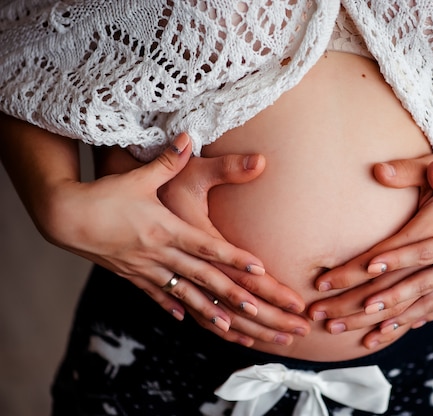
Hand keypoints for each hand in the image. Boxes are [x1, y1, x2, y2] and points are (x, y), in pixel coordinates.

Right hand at [49, 133, 306, 344]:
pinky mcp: (130, 274)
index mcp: (165, 229)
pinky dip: (170, 305)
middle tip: (255, 311)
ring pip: (182, 292)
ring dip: (205, 310)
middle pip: (201, 276)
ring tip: (227, 327)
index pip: (207, 246)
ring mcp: (144, 267)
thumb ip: (168, 160)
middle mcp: (158, 253)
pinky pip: (155, 294)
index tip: (259, 270)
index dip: (234, 258)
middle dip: (230, 294)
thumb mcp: (139, 176)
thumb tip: (189, 136)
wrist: (63, 216)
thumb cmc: (104, 194)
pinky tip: (182, 318)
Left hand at [310, 155, 432, 348]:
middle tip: (348, 310)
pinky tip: (390, 332)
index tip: (368, 266)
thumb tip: (429, 169)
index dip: (397, 258)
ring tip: (360, 333)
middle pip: (416, 287)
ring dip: (390, 320)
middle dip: (379, 300)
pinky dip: (412, 322)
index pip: (424, 251)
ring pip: (423, 307)